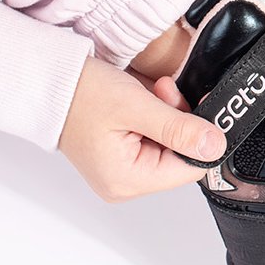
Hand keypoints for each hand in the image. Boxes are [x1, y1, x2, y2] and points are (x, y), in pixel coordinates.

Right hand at [58, 57, 224, 201]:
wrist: (49, 81)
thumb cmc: (80, 94)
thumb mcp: (136, 106)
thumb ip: (179, 129)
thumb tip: (215, 146)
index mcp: (127, 181)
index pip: (189, 168)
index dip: (196, 135)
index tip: (187, 106)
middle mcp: (123, 183)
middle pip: (180, 156)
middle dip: (179, 120)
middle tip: (163, 93)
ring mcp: (121, 170)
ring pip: (170, 144)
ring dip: (168, 114)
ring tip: (149, 93)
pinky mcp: (121, 155)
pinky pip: (154, 139)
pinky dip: (156, 117)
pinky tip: (143, 101)